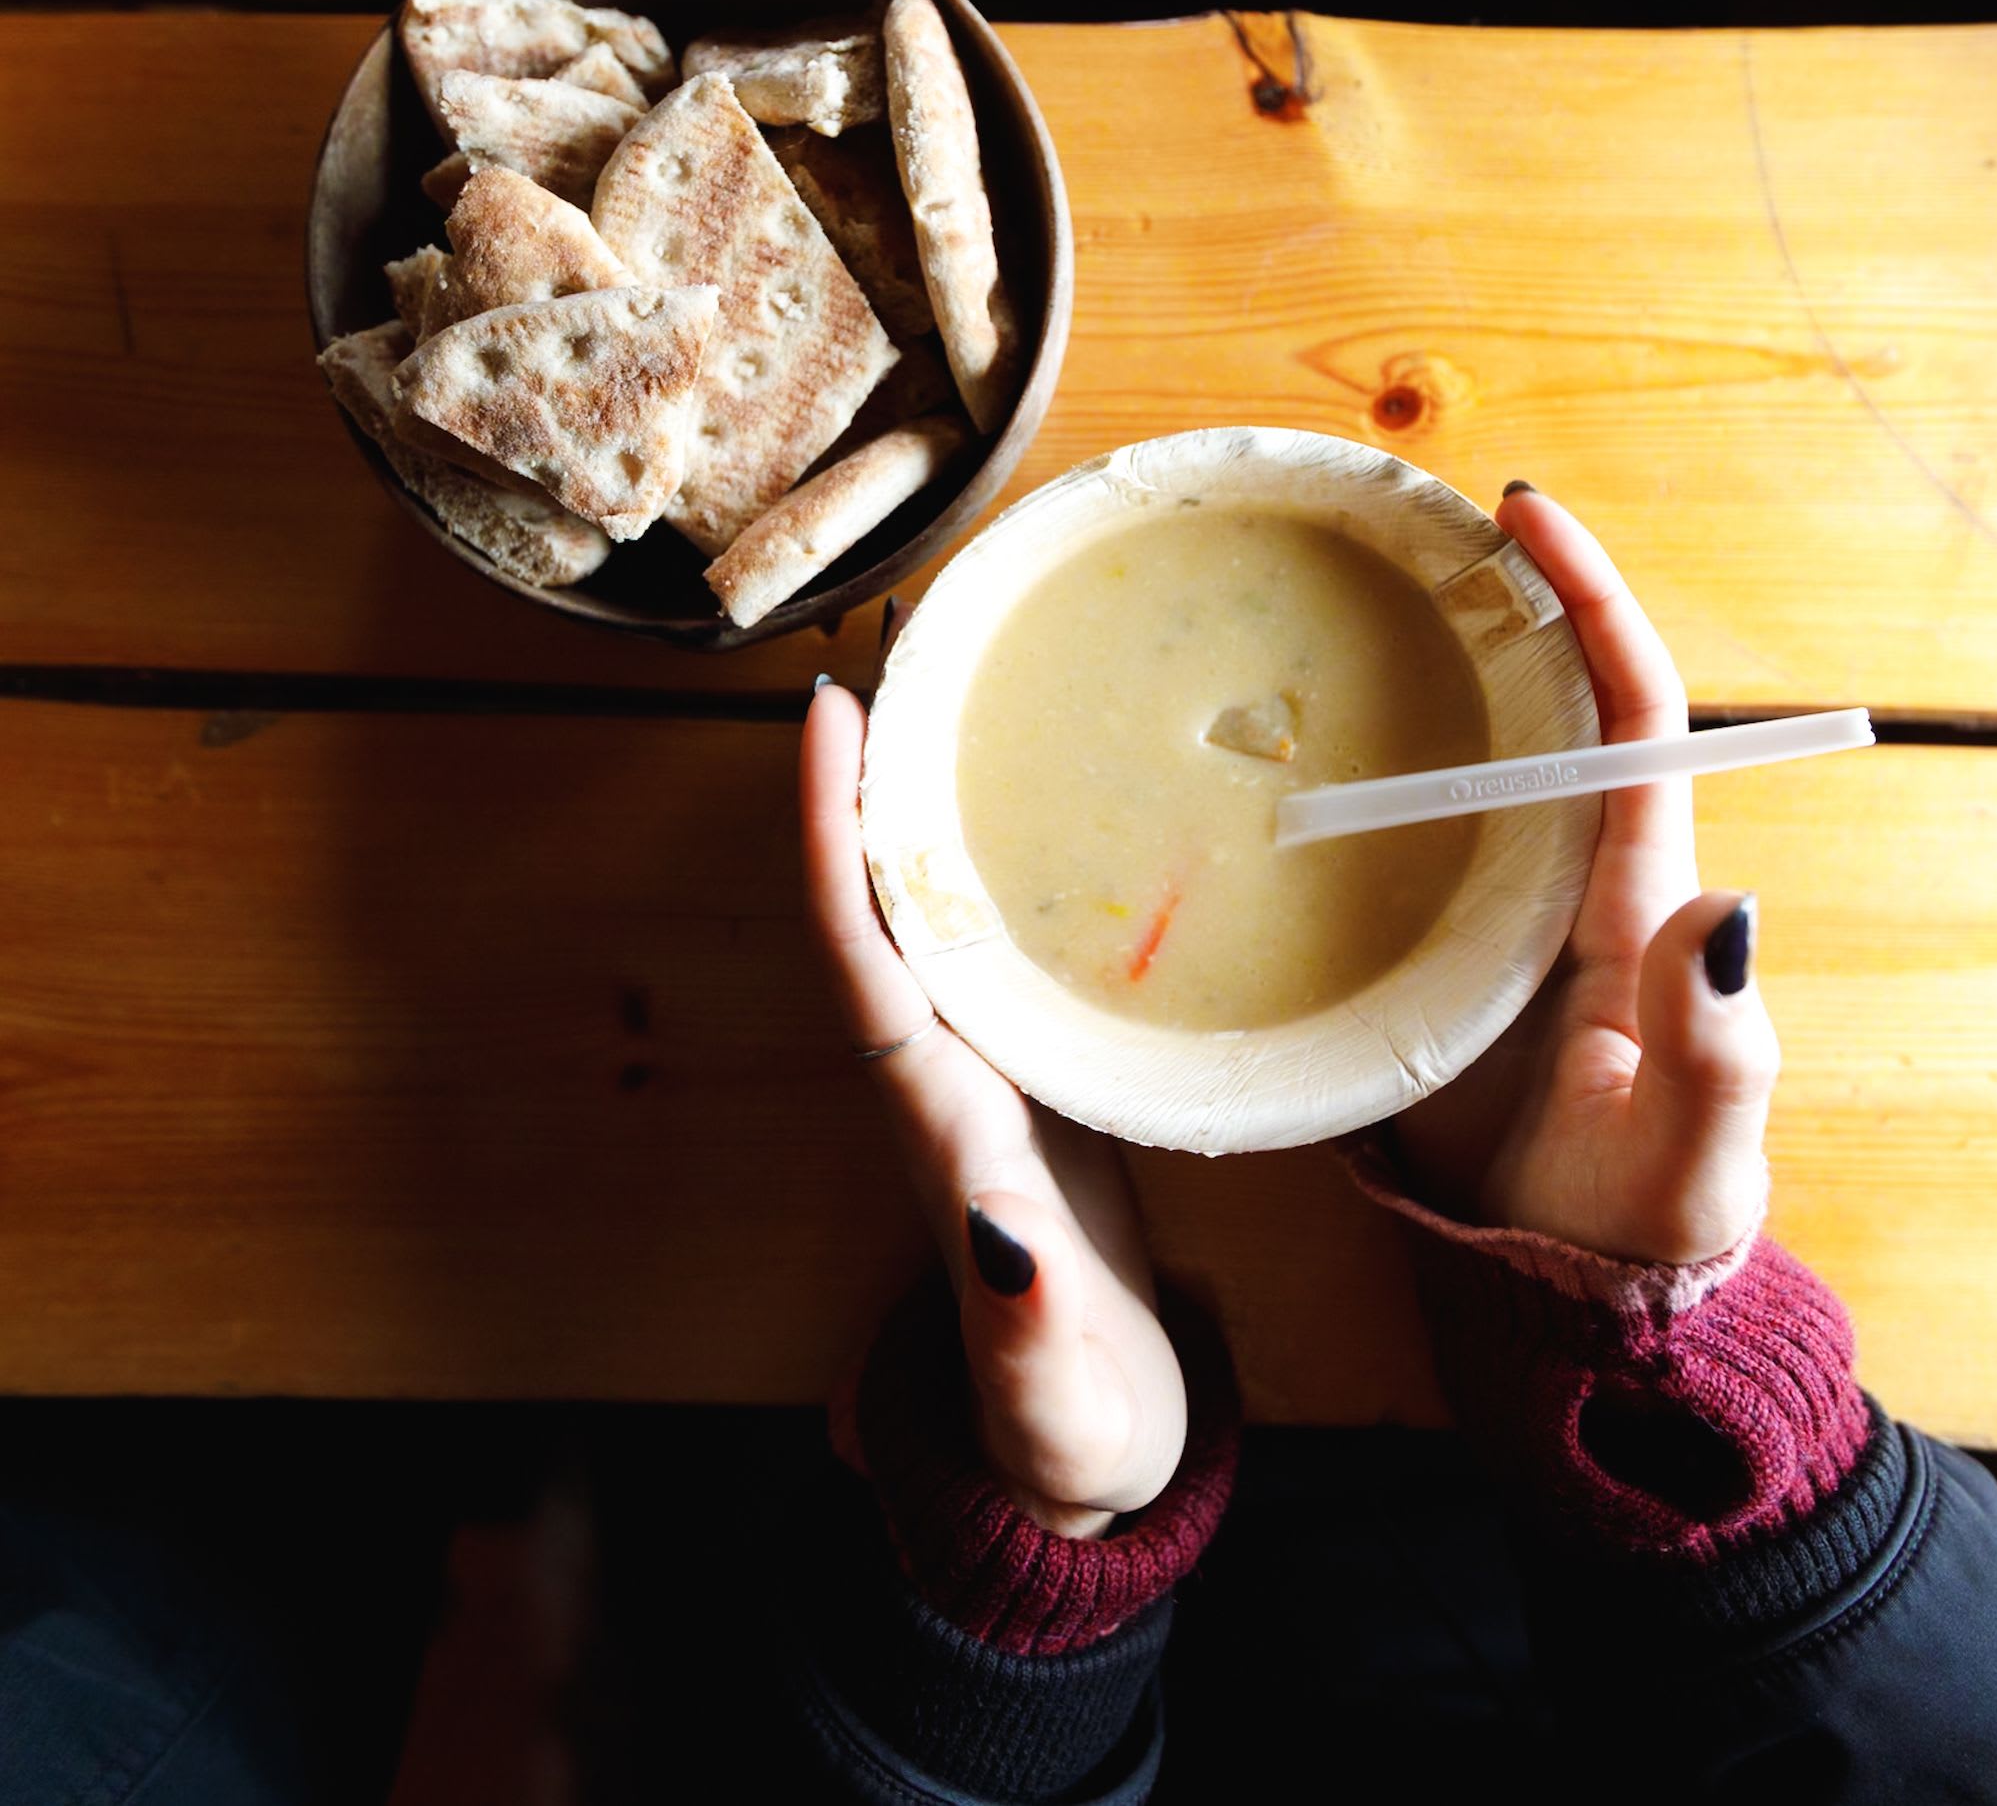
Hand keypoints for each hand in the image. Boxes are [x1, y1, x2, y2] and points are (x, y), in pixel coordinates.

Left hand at [800, 680, 1186, 1536]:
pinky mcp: (1036, 1073)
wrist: (1083, 1448)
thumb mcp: (1055, 1395)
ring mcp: (982, 1069)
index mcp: (935, 1124)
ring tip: (941, 671)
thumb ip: (1026, 1325)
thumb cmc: (1069, 1423)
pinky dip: (988, 849)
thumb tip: (998, 1230)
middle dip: (861, 775)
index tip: (825, 717)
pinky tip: (1032, 787)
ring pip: (925, 906)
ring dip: (915, 793)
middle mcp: (938, 1075)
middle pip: (873, 899)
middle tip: (883, 636)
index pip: (859, 957)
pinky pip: (990, 935)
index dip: (834, 840)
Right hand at [1392, 489, 1780, 1265]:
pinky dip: (1351, 782)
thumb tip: (1733, 909)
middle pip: (1543, 712)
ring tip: (1324, 607)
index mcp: (1639, 904)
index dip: (1590, 610)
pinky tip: (1276, 755)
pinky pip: (1394, 846)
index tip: (1527, 520)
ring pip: (1464, 768)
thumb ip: (1714, 1046)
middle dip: (1495, 606)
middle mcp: (1572, 885)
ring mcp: (1496, 919)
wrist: (1558, 1297)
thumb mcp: (1696, 1153)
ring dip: (1415, 681)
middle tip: (1398, 530)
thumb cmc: (1639, 1226)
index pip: (1629, 720)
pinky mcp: (1427, 962)